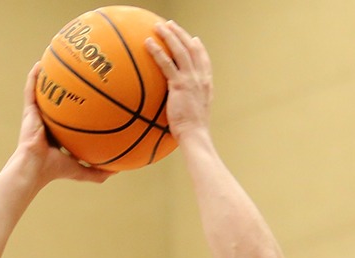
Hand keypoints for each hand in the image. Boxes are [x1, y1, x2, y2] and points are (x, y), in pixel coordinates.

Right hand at [16, 64, 111, 183]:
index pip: (71, 117)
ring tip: (56, 58)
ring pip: (43, 91)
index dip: (80, 107)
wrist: (34, 168)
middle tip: (80, 71)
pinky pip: (31, 89)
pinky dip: (34, 76)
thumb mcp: (82, 170)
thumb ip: (99, 172)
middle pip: (59, 99)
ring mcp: (37, 115)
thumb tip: (119, 171)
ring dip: (48, 75)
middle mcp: (49, 121)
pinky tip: (41, 63)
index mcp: (60, 133)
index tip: (93, 95)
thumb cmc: (55, 171)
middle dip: (66, 86)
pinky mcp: (29, 111)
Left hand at [144, 21, 211, 139]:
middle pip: (192, 49)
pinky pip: (166, 63)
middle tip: (170, 25)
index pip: (204, 59)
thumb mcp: (195, 111)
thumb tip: (181, 102)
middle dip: (181, 34)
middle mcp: (200, 78)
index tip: (193, 38)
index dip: (198, 47)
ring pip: (180, 51)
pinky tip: (148, 43)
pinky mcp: (179, 84)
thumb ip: (190, 101)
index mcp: (206, 84)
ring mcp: (191, 80)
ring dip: (169, 35)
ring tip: (158, 26)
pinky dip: (157, 51)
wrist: (195, 135)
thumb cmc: (192, 130)